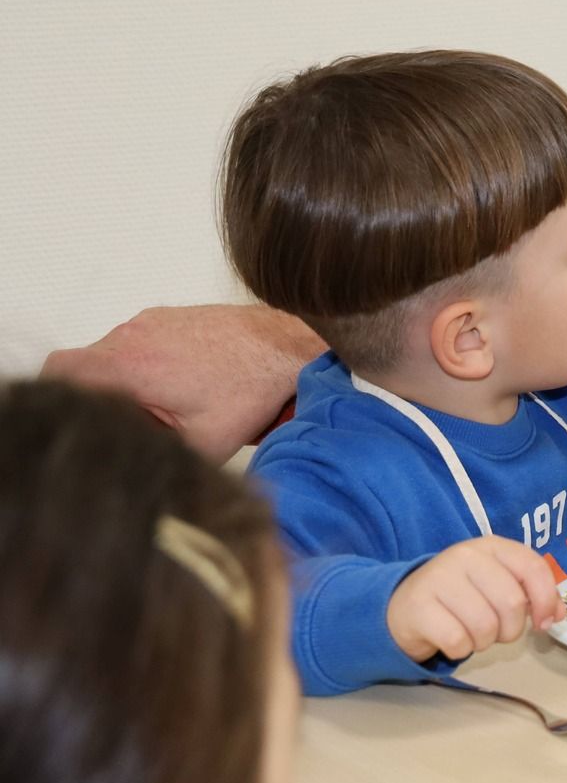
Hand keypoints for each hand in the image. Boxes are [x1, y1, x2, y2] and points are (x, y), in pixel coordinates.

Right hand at [40, 304, 322, 462]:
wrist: (289, 346)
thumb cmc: (253, 389)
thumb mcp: (201, 442)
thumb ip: (156, 452)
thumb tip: (132, 465)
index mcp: (130, 364)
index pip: (60, 374)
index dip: (64, 398)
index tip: (88, 420)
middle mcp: (132, 335)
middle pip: (84, 369)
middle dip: (103, 399)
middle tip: (139, 421)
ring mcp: (149, 322)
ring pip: (111, 357)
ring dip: (128, 384)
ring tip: (171, 404)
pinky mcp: (166, 317)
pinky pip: (137, 345)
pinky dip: (147, 367)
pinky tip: (184, 385)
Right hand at [387, 537, 566, 662]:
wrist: (401, 605)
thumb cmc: (460, 595)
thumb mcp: (497, 584)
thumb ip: (531, 594)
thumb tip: (558, 614)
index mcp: (490, 546)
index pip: (533, 567)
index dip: (546, 599)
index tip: (544, 622)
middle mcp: (464, 556)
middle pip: (512, 603)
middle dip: (511, 629)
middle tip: (497, 631)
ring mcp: (438, 579)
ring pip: (485, 626)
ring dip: (484, 642)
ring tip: (471, 633)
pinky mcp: (418, 607)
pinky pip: (458, 641)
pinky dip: (460, 650)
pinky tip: (450, 639)